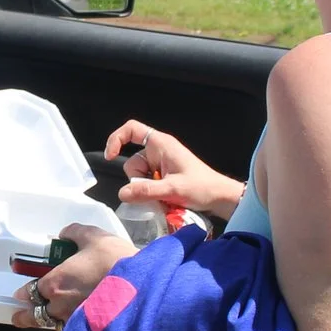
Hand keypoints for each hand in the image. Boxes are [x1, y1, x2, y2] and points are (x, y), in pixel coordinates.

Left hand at [10, 223, 129, 330]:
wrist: (143, 289)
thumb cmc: (114, 260)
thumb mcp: (94, 237)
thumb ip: (74, 233)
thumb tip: (65, 234)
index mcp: (54, 283)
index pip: (30, 291)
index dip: (25, 291)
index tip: (21, 294)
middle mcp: (59, 306)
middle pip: (36, 315)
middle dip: (27, 314)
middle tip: (20, 317)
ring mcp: (75, 323)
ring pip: (54, 325)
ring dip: (49, 322)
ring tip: (49, 321)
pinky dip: (70, 328)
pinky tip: (77, 322)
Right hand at [104, 120, 242, 221]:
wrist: (220, 198)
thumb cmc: (202, 187)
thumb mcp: (172, 190)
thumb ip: (146, 191)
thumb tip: (122, 193)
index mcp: (161, 144)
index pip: (131, 130)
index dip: (116, 139)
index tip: (110, 157)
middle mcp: (159, 151)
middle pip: (132, 163)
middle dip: (139, 181)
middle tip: (157, 192)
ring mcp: (161, 164)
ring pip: (139, 177)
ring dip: (147, 190)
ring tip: (165, 198)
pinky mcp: (164, 176)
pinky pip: (148, 184)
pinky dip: (152, 193)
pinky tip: (165, 200)